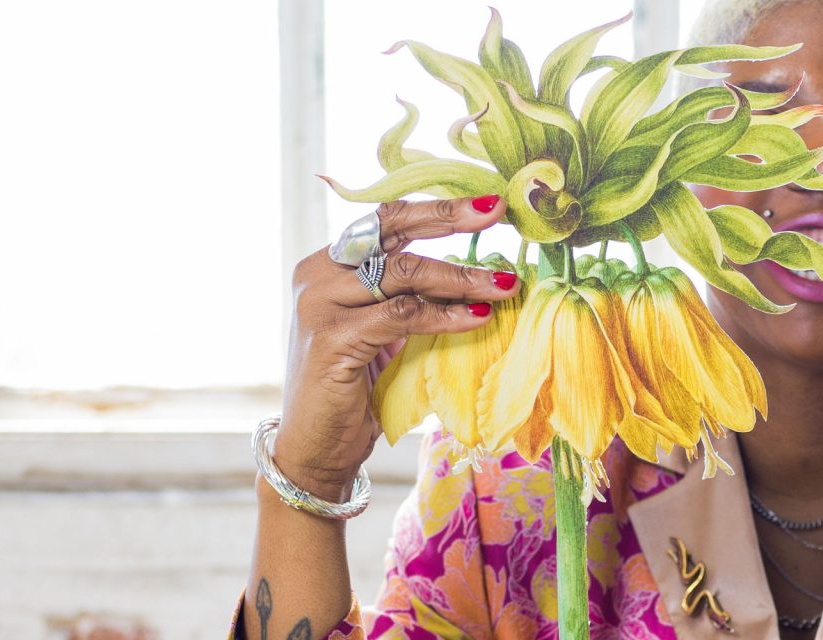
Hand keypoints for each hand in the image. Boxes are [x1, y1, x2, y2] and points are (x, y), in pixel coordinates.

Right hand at [275, 195, 515, 497]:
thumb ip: (413, 295)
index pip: (385, 220)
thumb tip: (479, 270)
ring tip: (505, 284)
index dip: (437, 208)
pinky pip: (403, 315)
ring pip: (404, 272)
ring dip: (462, 277)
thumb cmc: (358, 388)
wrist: (317, 448)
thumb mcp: (386, 329)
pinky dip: (446, 315)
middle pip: (391, 229)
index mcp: (328, 263)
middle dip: (449, 217)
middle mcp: (317, 274)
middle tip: (497, 212)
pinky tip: (480, 318)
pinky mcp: (333, 338)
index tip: (488, 204)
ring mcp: (320, 304)